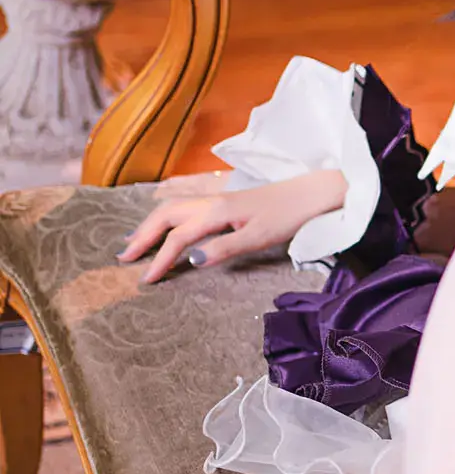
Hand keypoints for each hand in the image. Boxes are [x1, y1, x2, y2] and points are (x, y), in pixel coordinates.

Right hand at [117, 168, 347, 284]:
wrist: (312, 193)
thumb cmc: (288, 217)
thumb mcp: (258, 238)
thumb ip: (223, 248)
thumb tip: (191, 261)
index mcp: (215, 212)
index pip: (178, 238)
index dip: (160, 259)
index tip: (145, 280)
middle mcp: (210, 201)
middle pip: (165, 215)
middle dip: (143, 236)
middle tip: (124, 258)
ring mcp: (217, 198)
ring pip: (173, 207)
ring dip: (150, 223)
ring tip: (134, 240)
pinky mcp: (225, 200)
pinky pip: (185, 203)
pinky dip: (166, 213)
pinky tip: (164, 218)